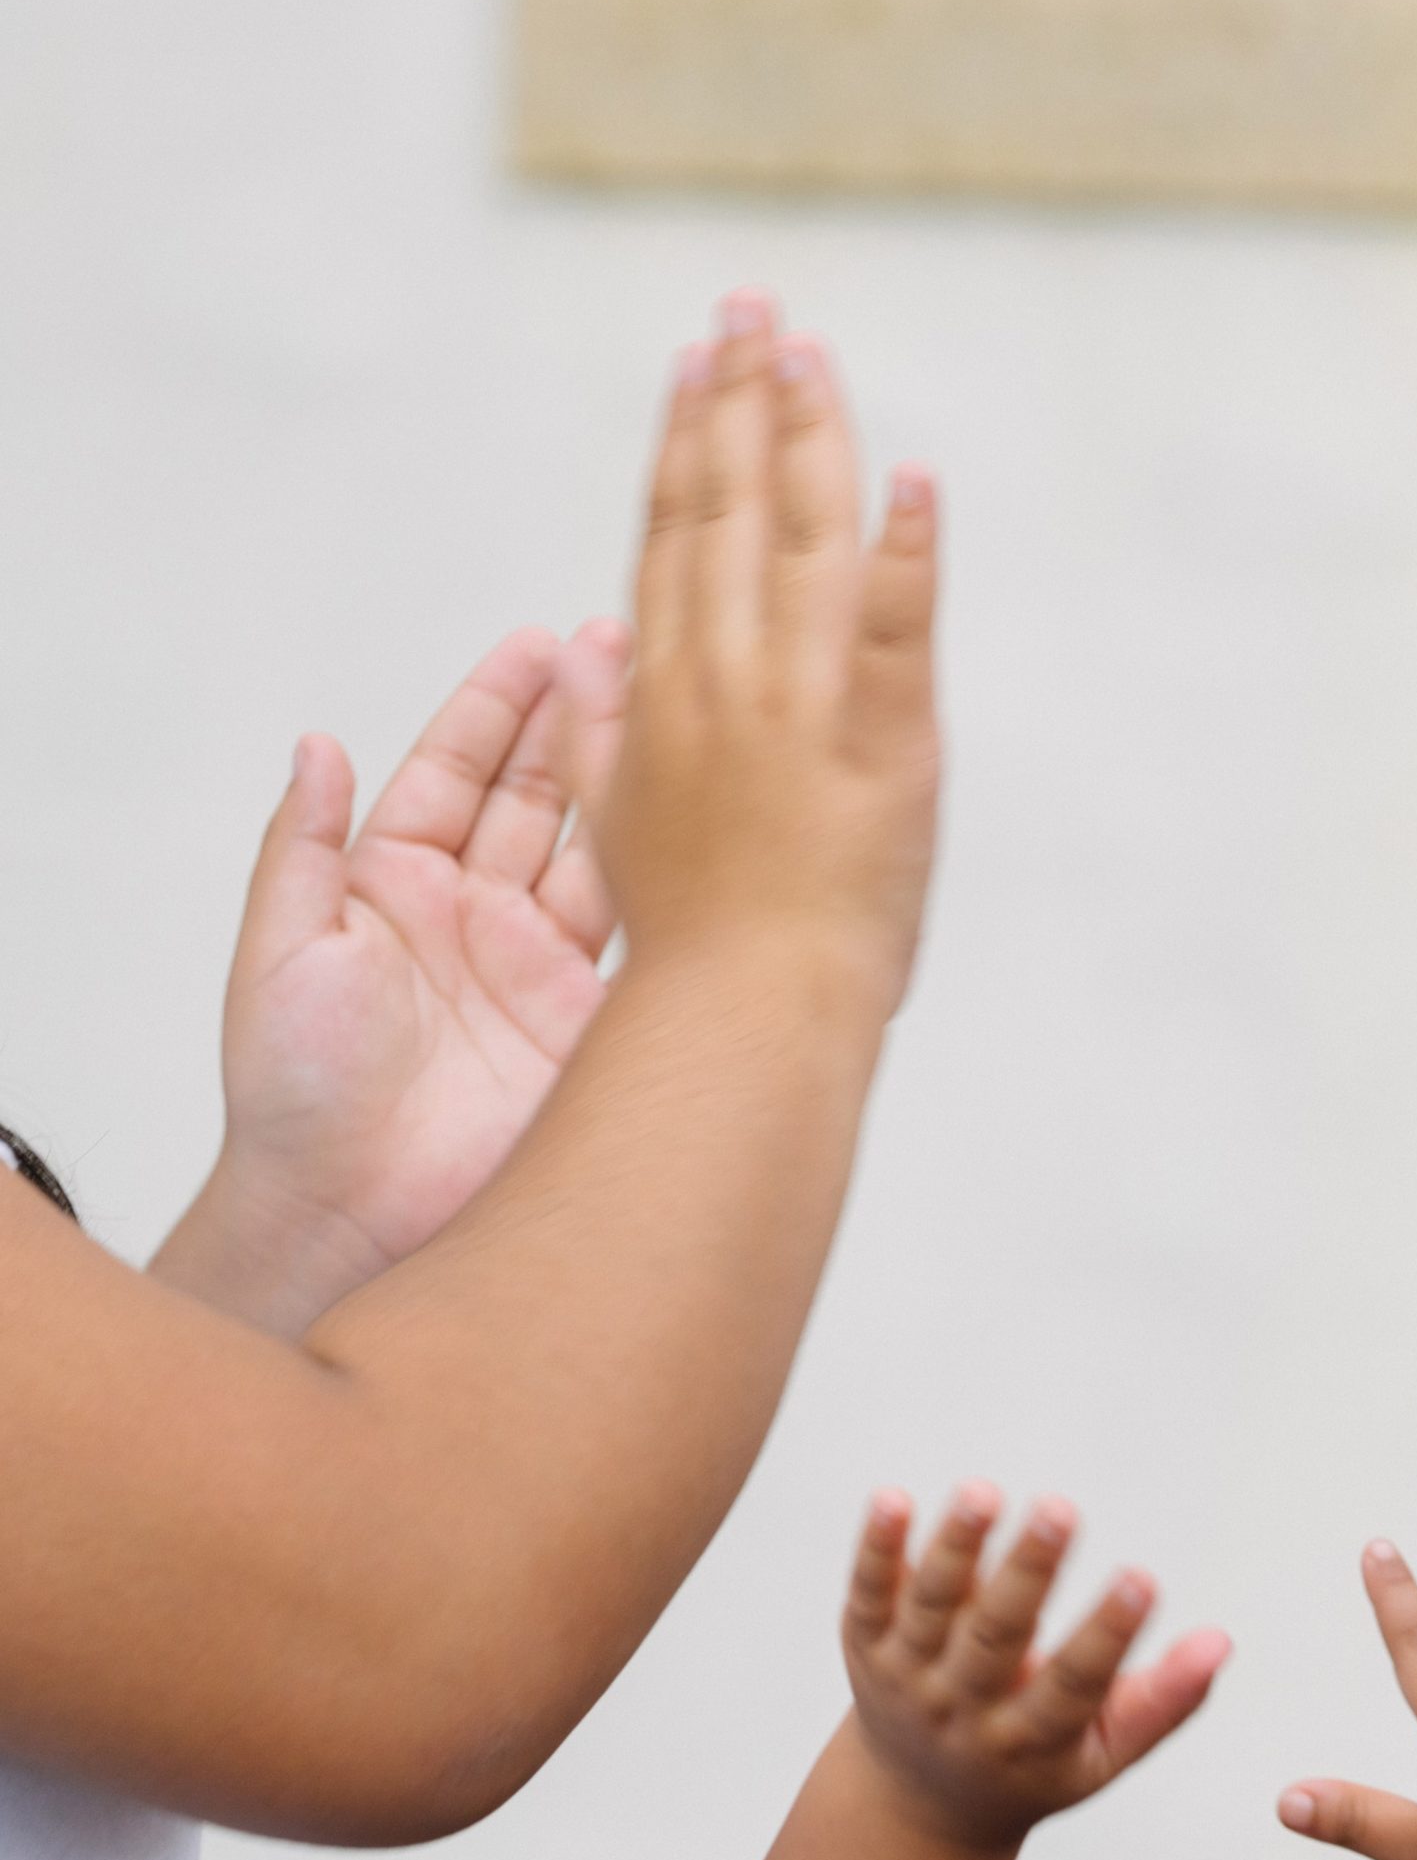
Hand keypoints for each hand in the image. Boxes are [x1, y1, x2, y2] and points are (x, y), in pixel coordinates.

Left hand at [161, 621, 632, 1331]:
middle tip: (625, 648)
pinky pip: (639, 930)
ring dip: (631, 777)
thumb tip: (317, 746)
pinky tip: (696, 818)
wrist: (355, 1214)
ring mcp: (541, 964)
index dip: (498, 705)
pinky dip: (667, 872)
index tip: (540, 645)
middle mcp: (477, 916)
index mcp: (397, 887)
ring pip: (597, 847)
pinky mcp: (595, 1017)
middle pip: (539, 793)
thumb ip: (302, 848)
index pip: (457, 772)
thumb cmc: (297, 1098)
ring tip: (671, 705)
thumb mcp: (277, 954)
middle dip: (578, 715)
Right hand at [599, 294, 941, 1007]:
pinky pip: (901, 626)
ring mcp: (803, 700)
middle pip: (730, 506)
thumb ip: (595, 726)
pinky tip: (914, 478)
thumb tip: (577, 643)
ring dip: (809, 436)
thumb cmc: (689, 931)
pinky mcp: (884, 737)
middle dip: (742, 396)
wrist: (750, 1006)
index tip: (694, 361)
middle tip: (754, 304)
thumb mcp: (614, 819)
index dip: (684, 439)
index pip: (672, 533)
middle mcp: (725, 673)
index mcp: (665, 687)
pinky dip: (909, 549)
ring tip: (810, 350)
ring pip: (804, 540)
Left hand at [840, 1485, 1230, 1854]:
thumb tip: (1221, 1642)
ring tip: (982, 1491)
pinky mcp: (866, 1646)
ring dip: (955, 1549)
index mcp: (1029, 1742)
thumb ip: (1163, 1702)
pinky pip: (868, 1594)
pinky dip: (878, 1549)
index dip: (1107, 1635)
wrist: (916, 1807)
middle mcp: (963, 1710)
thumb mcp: (1101, 1756)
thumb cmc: (1033, 1766)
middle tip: (1059, 1508)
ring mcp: (909, 1677)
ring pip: (930, 1610)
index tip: (1142, 1578)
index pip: (1071, 1688)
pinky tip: (892, 1498)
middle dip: (1028, 1572)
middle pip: (994, 1639)